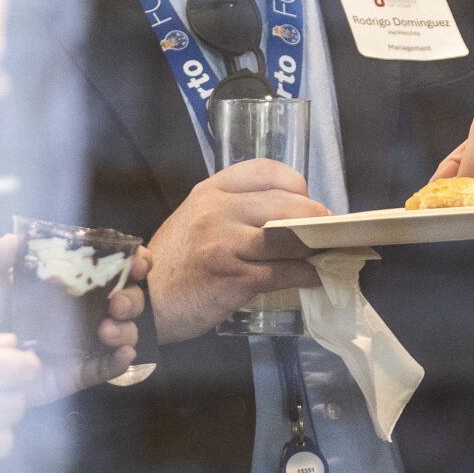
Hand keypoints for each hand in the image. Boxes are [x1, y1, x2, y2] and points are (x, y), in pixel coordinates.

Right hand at [144, 161, 327, 339]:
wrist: (145, 302)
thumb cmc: (176, 261)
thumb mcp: (198, 218)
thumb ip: (237, 209)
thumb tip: (290, 214)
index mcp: (212, 190)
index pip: (268, 171)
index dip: (297, 185)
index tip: (306, 201)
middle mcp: (219, 211)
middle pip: (287, 204)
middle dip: (317, 217)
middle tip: (328, 230)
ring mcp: (226, 244)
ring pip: (289, 238)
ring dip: (316, 247)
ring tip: (327, 252)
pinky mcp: (234, 278)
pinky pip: (284, 272)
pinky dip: (306, 275)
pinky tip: (313, 277)